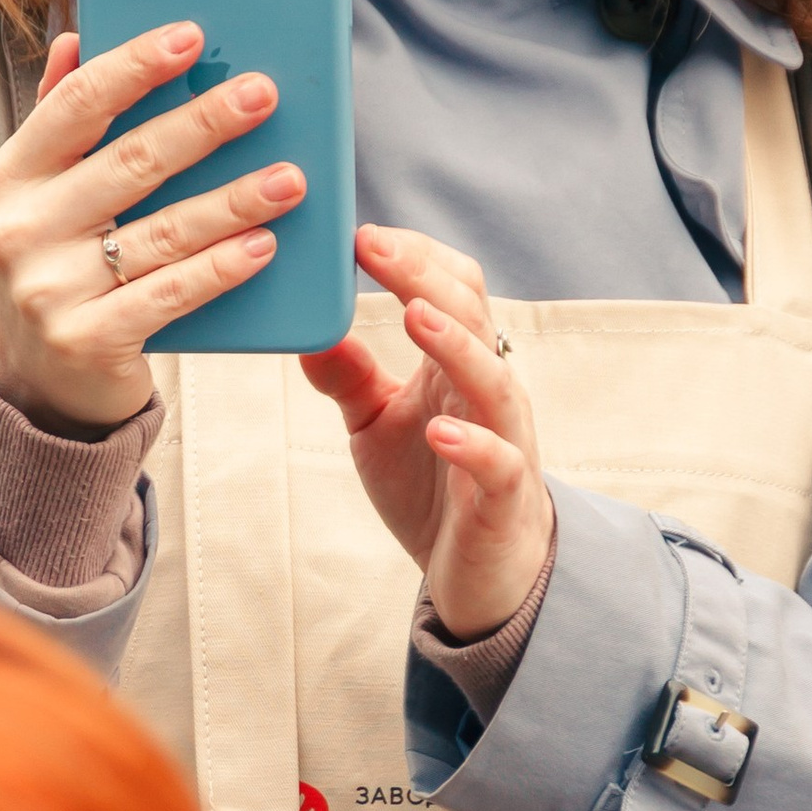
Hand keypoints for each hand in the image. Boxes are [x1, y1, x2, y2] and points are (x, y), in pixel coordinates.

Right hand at [0, 23, 303, 433]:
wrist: (35, 384)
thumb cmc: (55, 267)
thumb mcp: (40, 195)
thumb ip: (59, 118)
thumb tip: (75, 39)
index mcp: (10, 177)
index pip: (76, 105)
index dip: (134, 65)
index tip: (192, 36)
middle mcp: (21, 230)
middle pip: (129, 162)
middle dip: (204, 123)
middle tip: (264, 94)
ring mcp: (50, 290)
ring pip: (162, 232)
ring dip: (234, 201)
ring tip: (289, 178)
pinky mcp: (88, 340)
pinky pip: (170, 294)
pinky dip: (221, 268)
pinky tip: (264, 246)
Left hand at [300, 224, 554, 639]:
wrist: (480, 574)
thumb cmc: (433, 487)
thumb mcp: (375, 424)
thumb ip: (348, 377)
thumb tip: (306, 331)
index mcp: (456, 366)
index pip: (453, 289)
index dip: (414, 257)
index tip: (361, 236)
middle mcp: (486, 392)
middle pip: (472, 316)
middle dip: (424, 277)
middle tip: (374, 246)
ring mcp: (503, 441)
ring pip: (493, 380)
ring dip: (455, 345)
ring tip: (415, 314)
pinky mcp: (505, 496)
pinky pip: (498, 463)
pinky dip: (472, 445)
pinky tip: (438, 431)